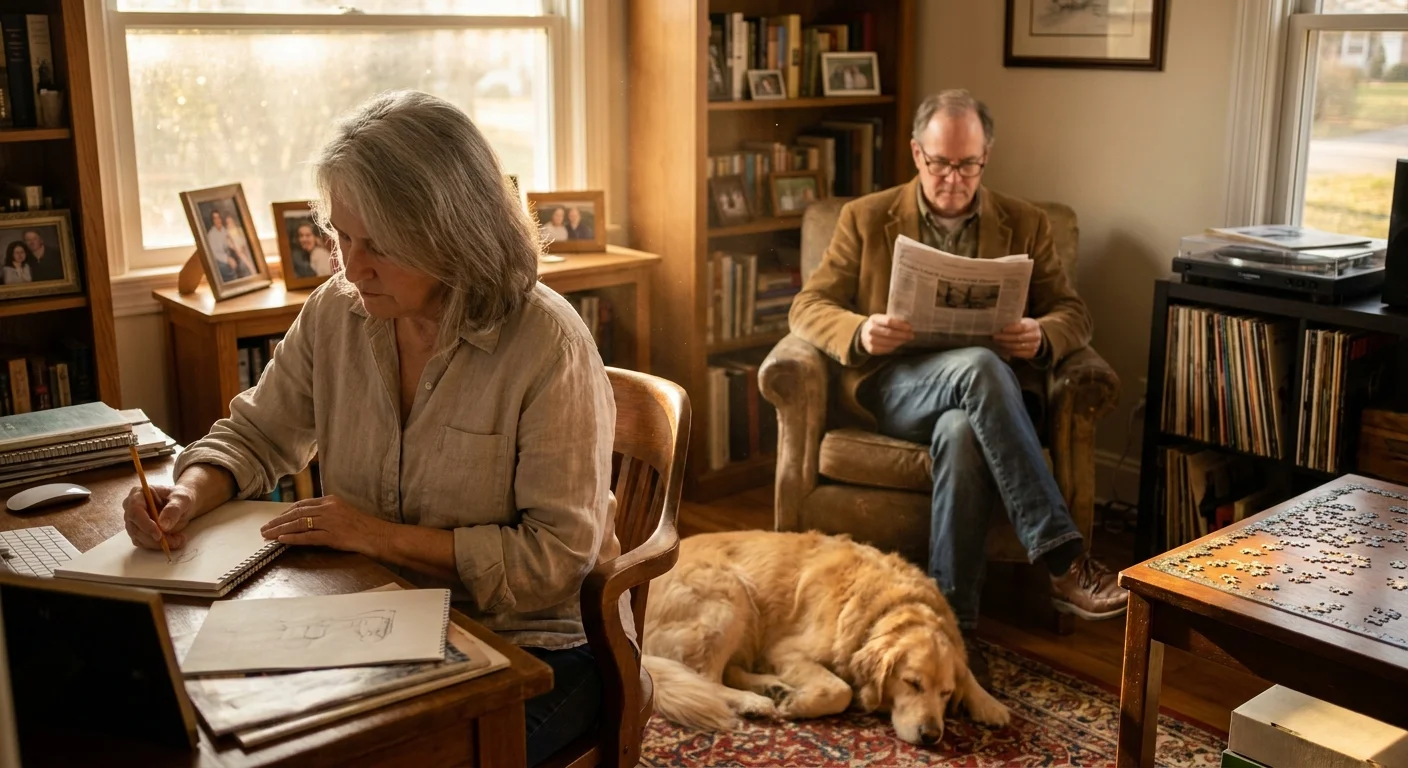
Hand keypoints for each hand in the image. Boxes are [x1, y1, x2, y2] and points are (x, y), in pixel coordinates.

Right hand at [123, 484, 194, 549]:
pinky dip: (158, 546)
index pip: (135, 511)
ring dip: (158, 544)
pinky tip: (173, 542)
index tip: (159, 534)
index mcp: (138, 494)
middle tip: (175, 541)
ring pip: (139, 538)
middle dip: (154, 538)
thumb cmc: (181, 498)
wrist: (183, 504)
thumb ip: (173, 509)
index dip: (145, 524)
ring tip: (179, 540)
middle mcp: (131, 507)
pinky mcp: (138, 532)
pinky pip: (143, 543)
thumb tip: (163, 525)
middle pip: (135, 527)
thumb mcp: (182, 499)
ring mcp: (133, 521)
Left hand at [261, 495, 389, 557]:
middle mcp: (328, 508)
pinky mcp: (332, 535)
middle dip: (278, 521)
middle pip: (296, 513)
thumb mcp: (344, 513)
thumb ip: (327, 514)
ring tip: (268, 535)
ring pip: (298, 524)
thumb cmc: (364, 527)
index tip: (276, 519)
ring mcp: (330, 521)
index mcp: (331, 500)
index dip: (286, 513)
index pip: (302, 504)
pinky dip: (293, 538)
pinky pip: (307, 537)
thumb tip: (309, 521)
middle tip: (265, 528)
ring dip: (280, 530)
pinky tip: (282, 540)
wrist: (379, 535)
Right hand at [860, 314, 914, 354]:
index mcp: (874, 319)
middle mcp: (870, 330)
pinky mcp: (872, 350)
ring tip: (907, 340)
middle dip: (903, 335)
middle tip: (912, 335)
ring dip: (900, 342)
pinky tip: (898, 344)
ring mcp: (870, 341)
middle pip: (890, 333)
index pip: (889, 321)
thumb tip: (908, 326)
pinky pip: (887, 349)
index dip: (900, 325)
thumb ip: (892, 321)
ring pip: (889, 342)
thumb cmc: (877, 325)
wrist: (862, 334)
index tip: (910, 327)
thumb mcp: (881, 319)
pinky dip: (894, 347)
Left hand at [993, 318, 1043, 359]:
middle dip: (1005, 337)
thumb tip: (999, 324)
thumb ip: (1014, 323)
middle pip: (1019, 338)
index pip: (1022, 327)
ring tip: (996, 342)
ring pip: (1017, 347)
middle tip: (994, 336)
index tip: (1002, 329)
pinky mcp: (1030, 354)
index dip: (1012, 328)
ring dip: (1005, 345)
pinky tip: (1001, 348)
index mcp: (1033, 325)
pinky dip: (1008, 351)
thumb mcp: (1023, 322)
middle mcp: (1035, 336)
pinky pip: (1017, 354)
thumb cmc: (1025, 328)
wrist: (1035, 337)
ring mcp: (1034, 346)